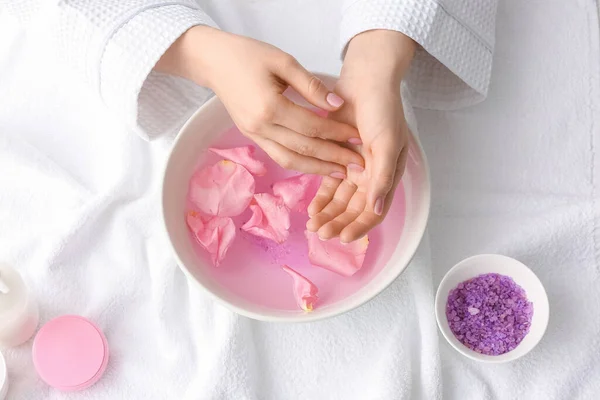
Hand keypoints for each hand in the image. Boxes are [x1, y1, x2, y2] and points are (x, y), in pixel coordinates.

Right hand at [156, 26, 363, 176]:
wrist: (213, 61)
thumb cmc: (247, 55)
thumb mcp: (283, 61)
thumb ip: (311, 85)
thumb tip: (337, 104)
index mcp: (269, 106)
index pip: (311, 127)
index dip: (336, 133)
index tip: (357, 137)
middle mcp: (260, 126)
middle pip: (303, 149)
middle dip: (333, 158)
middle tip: (358, 164)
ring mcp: (254, 134)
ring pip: (290, 160)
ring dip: (317, 169)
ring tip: (341, 173)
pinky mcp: (252, 136)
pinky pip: (278, 156)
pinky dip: (300, 163)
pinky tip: (317, 165)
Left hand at [306, 30, 415, 242]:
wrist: (366, 78)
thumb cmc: (382, 110)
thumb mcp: (388, 144)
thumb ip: (382, 178)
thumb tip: (375, 210)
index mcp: (388, 174)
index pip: (374, 210)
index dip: (359, 226)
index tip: (342, 238)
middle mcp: (372, 173)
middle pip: (355, 208)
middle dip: (339, 223)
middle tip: (320, 234)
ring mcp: (354, 165)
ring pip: (341, 198)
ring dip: (329, 213)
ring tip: (313, 225)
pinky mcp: (337, 154)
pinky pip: (329, 181)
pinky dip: (322, 195)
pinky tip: (312, 207)